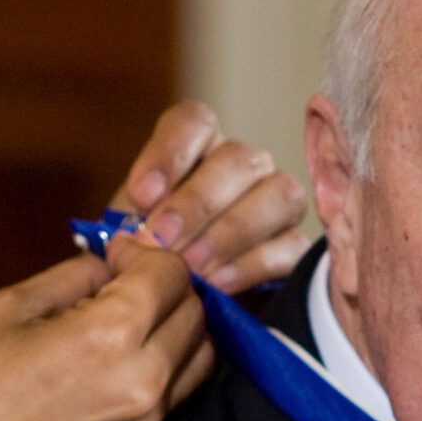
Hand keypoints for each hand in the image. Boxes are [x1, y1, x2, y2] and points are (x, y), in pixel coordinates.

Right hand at [0, 235, 211, 420]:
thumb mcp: (9, 308)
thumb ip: (73, 278)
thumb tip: (107, 263)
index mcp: (110, 338)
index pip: (170, 274)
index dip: (143, 251)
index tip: (111, 252)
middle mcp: (142, 382)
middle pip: (194, 313)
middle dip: (165, 285)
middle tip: (119, 279)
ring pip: (198, 357)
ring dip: (175, 326)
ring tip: (125, 317)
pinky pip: (175, 394)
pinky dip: (165, 364)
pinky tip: (118, 356)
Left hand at [113, 101, 309, 292]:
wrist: (172, 298)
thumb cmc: (147, 254)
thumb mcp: (127, 233)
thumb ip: (130, 224)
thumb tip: (138, 235)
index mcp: (198, 144)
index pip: (193, 121)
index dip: (169, 154)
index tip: (142, 195)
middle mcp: (244, 164)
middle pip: (237, 160)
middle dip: (196, 203)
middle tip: (162, 240)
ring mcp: (277, 200)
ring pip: (278, 194)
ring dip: (230, 232)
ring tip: (191, 268)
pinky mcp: (294, 245)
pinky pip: (290, 246)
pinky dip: (252, 265)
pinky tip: (218, 284)